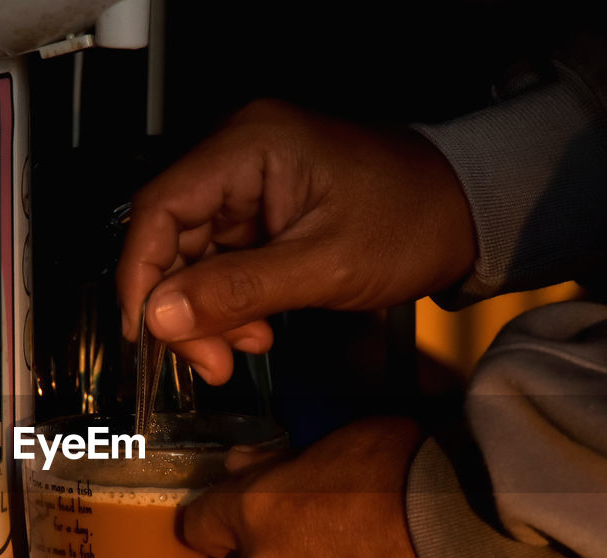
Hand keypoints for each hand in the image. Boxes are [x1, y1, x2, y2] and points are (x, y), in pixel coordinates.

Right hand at [117, 99, 475, 383]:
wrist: (465, 214)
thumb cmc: (409, 223)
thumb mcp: (323, 266)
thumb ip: (238, 291)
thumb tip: (160, 317)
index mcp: (248, 146)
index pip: (160, 208)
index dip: (141, 274)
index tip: (146, 333)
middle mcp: (238, 156)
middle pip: (171, 236)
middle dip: (181, 306)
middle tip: (209, 362)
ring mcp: (249, 185)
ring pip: (193, 257)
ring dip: (207, 312)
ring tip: (243, 349)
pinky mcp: (263, 214)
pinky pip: (222, 263)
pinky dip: (230, 304)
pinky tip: (255, 331)